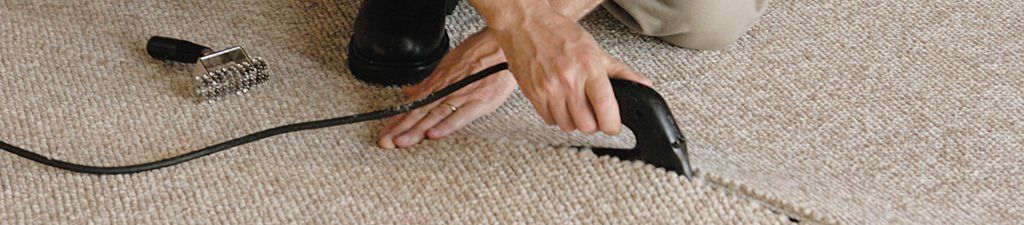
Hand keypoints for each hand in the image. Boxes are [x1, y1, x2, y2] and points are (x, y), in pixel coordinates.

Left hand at [378, 31, 515, 148]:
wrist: (503, 46)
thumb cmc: (480, 55)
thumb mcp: (449, 65)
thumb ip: (429, 83)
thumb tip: (409, 92)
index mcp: (438, 83)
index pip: (413, 105)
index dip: (397, 120)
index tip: (385, 133)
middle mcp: (446, 90)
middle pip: (419, 112)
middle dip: (401, 129)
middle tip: (385, 143)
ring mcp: (462, 96)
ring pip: (434, 115)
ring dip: (416, 130)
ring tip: (402, 142)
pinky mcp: (479, 102)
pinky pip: (460, 116)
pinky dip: (446, 125)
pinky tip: (434, 135)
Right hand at [489, 9, 651, 134]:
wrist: (524, 25)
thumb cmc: (558, 33)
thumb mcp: (595, 49)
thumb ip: (620, 72)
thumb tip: (643, 84)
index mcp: (589, 67)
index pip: (605, 107)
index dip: (612, 124)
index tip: (613, 125)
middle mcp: (568, 79)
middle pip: (586, 125)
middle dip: (593, 123)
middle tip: (593, 113)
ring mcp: (549, 88)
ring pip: (568, 126)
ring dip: (574, 121)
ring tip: (575, 105)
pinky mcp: (533, 94)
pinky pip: (549, 120)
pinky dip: (557, 116)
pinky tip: (559, 101)